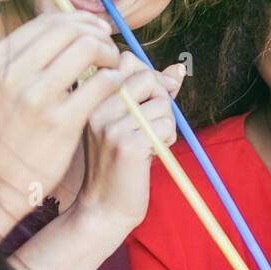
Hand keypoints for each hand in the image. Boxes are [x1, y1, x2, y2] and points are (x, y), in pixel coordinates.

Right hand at [0, 11, 123, 233]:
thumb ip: (22, 59)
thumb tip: (63, 27)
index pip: (48, 21)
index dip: (79, 21)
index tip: (93, 31)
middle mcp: (11, 74)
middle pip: (71, 28)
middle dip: (97, 33)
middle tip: (108, 48)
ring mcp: (36, 98)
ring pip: (89, 47)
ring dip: (109, 53)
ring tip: (111, 68)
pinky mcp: (62, 122)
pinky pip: (103, 82)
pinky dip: (115, 79)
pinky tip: (113, 88)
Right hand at [71, 54, 185, 234]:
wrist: (103, 208)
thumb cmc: (118, 164)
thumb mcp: (128, 122)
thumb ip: (151, 93)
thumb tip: (178, 69)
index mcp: (92, 98)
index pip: (127, 61)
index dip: (149, 77)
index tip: (150, 100)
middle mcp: (97, 107)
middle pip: (148, 77)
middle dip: (161, 99)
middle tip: (151, 125)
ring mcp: (111, 125)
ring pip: (162, 104)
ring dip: (166, 125)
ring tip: (148, 143)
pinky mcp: (128, 144)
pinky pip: (166, 126)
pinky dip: (167, 140)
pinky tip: (152, 154)